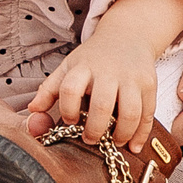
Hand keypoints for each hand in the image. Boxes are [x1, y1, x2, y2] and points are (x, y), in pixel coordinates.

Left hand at [25, 34, 160, 151]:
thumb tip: (32, 111)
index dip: (68, 109)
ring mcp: (131, 78)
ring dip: (122, 133)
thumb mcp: (69, 67)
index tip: (70, 121)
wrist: (128, 36)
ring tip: (113, 143)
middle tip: (90, 140)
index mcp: (83, 67)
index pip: (70, 89)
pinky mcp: (150, 85)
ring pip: (130, 112)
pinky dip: (142, 134)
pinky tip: (134, 146)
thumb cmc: (93, 58)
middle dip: (95, 129)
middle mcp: (109, 72)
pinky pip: (148, 114)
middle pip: (102, 104)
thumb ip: (50, 89)